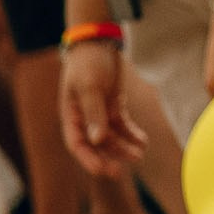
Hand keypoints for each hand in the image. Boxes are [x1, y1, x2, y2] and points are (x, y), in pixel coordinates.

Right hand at [59, 40, 146, 175]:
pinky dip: (131, 134)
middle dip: (108, 158)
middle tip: (121, 171)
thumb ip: (93, 113)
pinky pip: (123, 125)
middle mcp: (84, 118)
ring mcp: (100, 113)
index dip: (89, 159)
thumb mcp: (89, 86)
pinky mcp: (113, 105)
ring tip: (139, 154)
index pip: (77, 144)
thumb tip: (97, 140)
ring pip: (112, 137)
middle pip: (96, 145)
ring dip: (123, 147)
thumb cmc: (87, 63)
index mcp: (71, 116)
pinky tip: (142, 141)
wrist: (98, 42)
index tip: (102, 170)